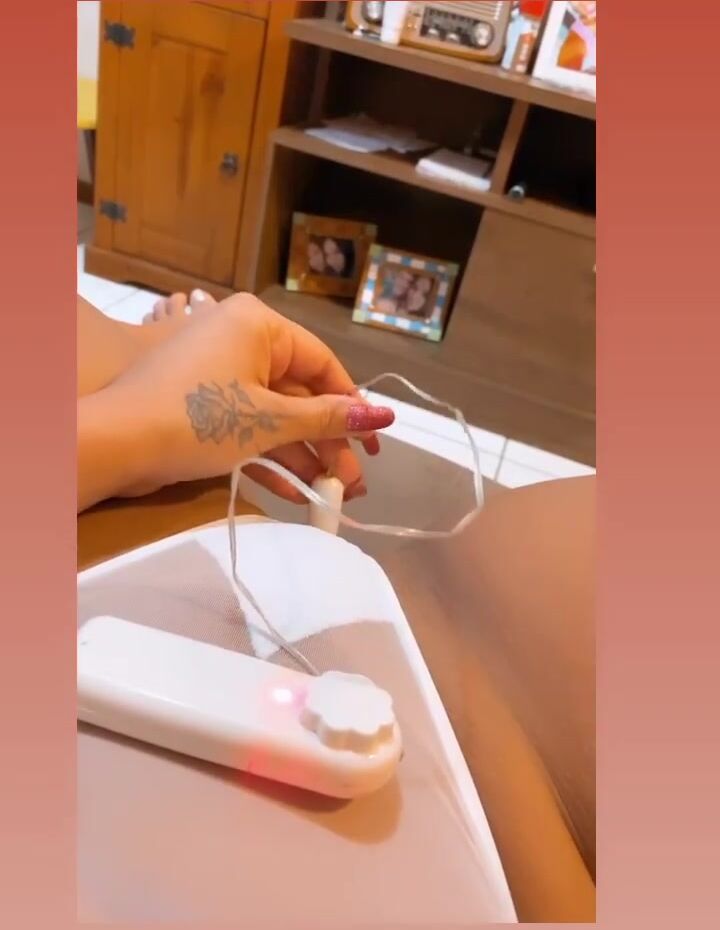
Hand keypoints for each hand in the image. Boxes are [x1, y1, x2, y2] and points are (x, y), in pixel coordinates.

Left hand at [100, 293, 393, 502]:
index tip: (373, 444)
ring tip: (331, 496)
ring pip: (273, 416)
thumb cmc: (199, 418)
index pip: (322, 363)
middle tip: (352, 485)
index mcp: (258, 326)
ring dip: (302, 457)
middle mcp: (239, 341)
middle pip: (299, 395)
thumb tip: (385, 416)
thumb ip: (329, 419)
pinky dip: (267, 457)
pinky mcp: (200, 407)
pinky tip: (294, 495)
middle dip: (327, 443)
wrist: (115, 444)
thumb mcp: (270, 420)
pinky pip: (246, 427)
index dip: (352, 406)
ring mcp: (217, 375)